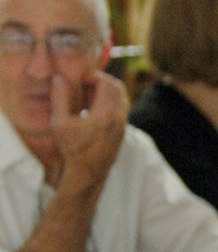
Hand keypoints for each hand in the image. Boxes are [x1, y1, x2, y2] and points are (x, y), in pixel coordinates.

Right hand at [50, 71, 127, 193]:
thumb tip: (59, 78)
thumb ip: (60, 98)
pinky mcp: (122, 131)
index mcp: (106, 114)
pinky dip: (108, 103)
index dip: (92, 77)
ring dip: (105, 92)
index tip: (78, 80)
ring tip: (85, 97)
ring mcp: (123, 125)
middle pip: (118, 87)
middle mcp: (119, 118)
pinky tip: (90, 109)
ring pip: (121, 98)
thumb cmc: (71, 149)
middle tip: (82, 86)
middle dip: (100, 82)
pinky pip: (120, 108)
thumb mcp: (60, 123)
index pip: (107, 83)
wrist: (88, 174)